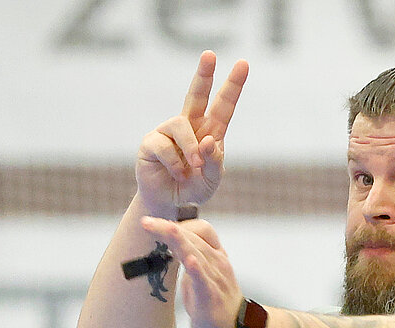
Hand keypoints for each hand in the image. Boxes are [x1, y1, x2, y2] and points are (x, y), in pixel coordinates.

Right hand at [135, 50, 247, 215]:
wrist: (168, 206)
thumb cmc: (193, 189)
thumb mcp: (212, 180)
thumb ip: (215, 163)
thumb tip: (208, 141)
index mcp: (210, 131)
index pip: (223, 105)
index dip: (233, 85)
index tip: (244, 63)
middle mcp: (189, 126)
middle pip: (197, 94)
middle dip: (203, 74)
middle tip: (210, 54)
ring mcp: (168, 132)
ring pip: (181, 124)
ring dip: (190, 147)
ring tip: (193, 166)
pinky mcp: (151, 142)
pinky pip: (164, 145)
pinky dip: (175, 162)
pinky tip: (177, 173)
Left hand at [139, 214, 244, 327]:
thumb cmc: (214, 304)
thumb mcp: (199, 277)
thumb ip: (187, 262)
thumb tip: (170, 250)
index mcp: (214, 255)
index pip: (198, 230)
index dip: (175, 224)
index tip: (152, 222)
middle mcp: (217, 261)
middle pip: (192, 237)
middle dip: (167, 228)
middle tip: (145, 222)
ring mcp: (216, 278)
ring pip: (196, 252)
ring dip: (178, 240)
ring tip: (163, 228)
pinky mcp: (212, 296)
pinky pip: (203, 280)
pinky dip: (196, 269)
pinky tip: (189, 261)